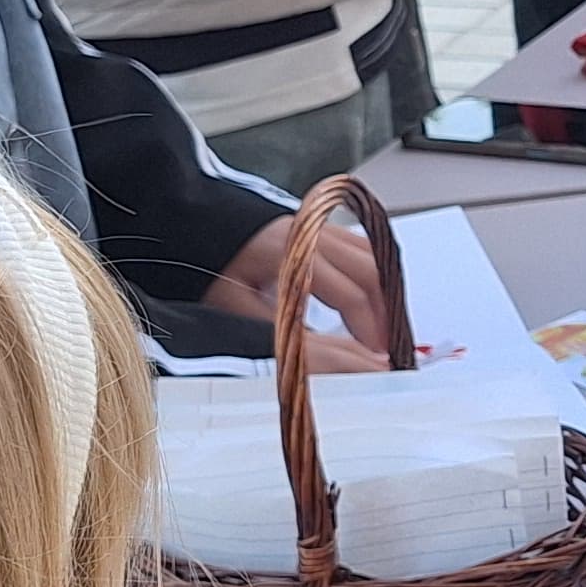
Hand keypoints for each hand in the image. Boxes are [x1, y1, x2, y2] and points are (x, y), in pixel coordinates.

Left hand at [205, 215, 392, 371]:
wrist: (193, 226)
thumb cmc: (208, 268)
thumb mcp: (235, 310)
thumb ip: (281, 332)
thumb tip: (327, 359)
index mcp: (289, 253)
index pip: (348, 294)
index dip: (369, 329)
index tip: (378, 358)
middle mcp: (310, 234)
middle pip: (371, 271)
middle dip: (388, 313)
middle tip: (392, 348)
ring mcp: (317, 227)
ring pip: (373, 256)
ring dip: (387, 294)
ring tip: (389, 329)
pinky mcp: (319, 228)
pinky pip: (363, 247)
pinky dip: (377, 275)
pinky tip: (378, 300)